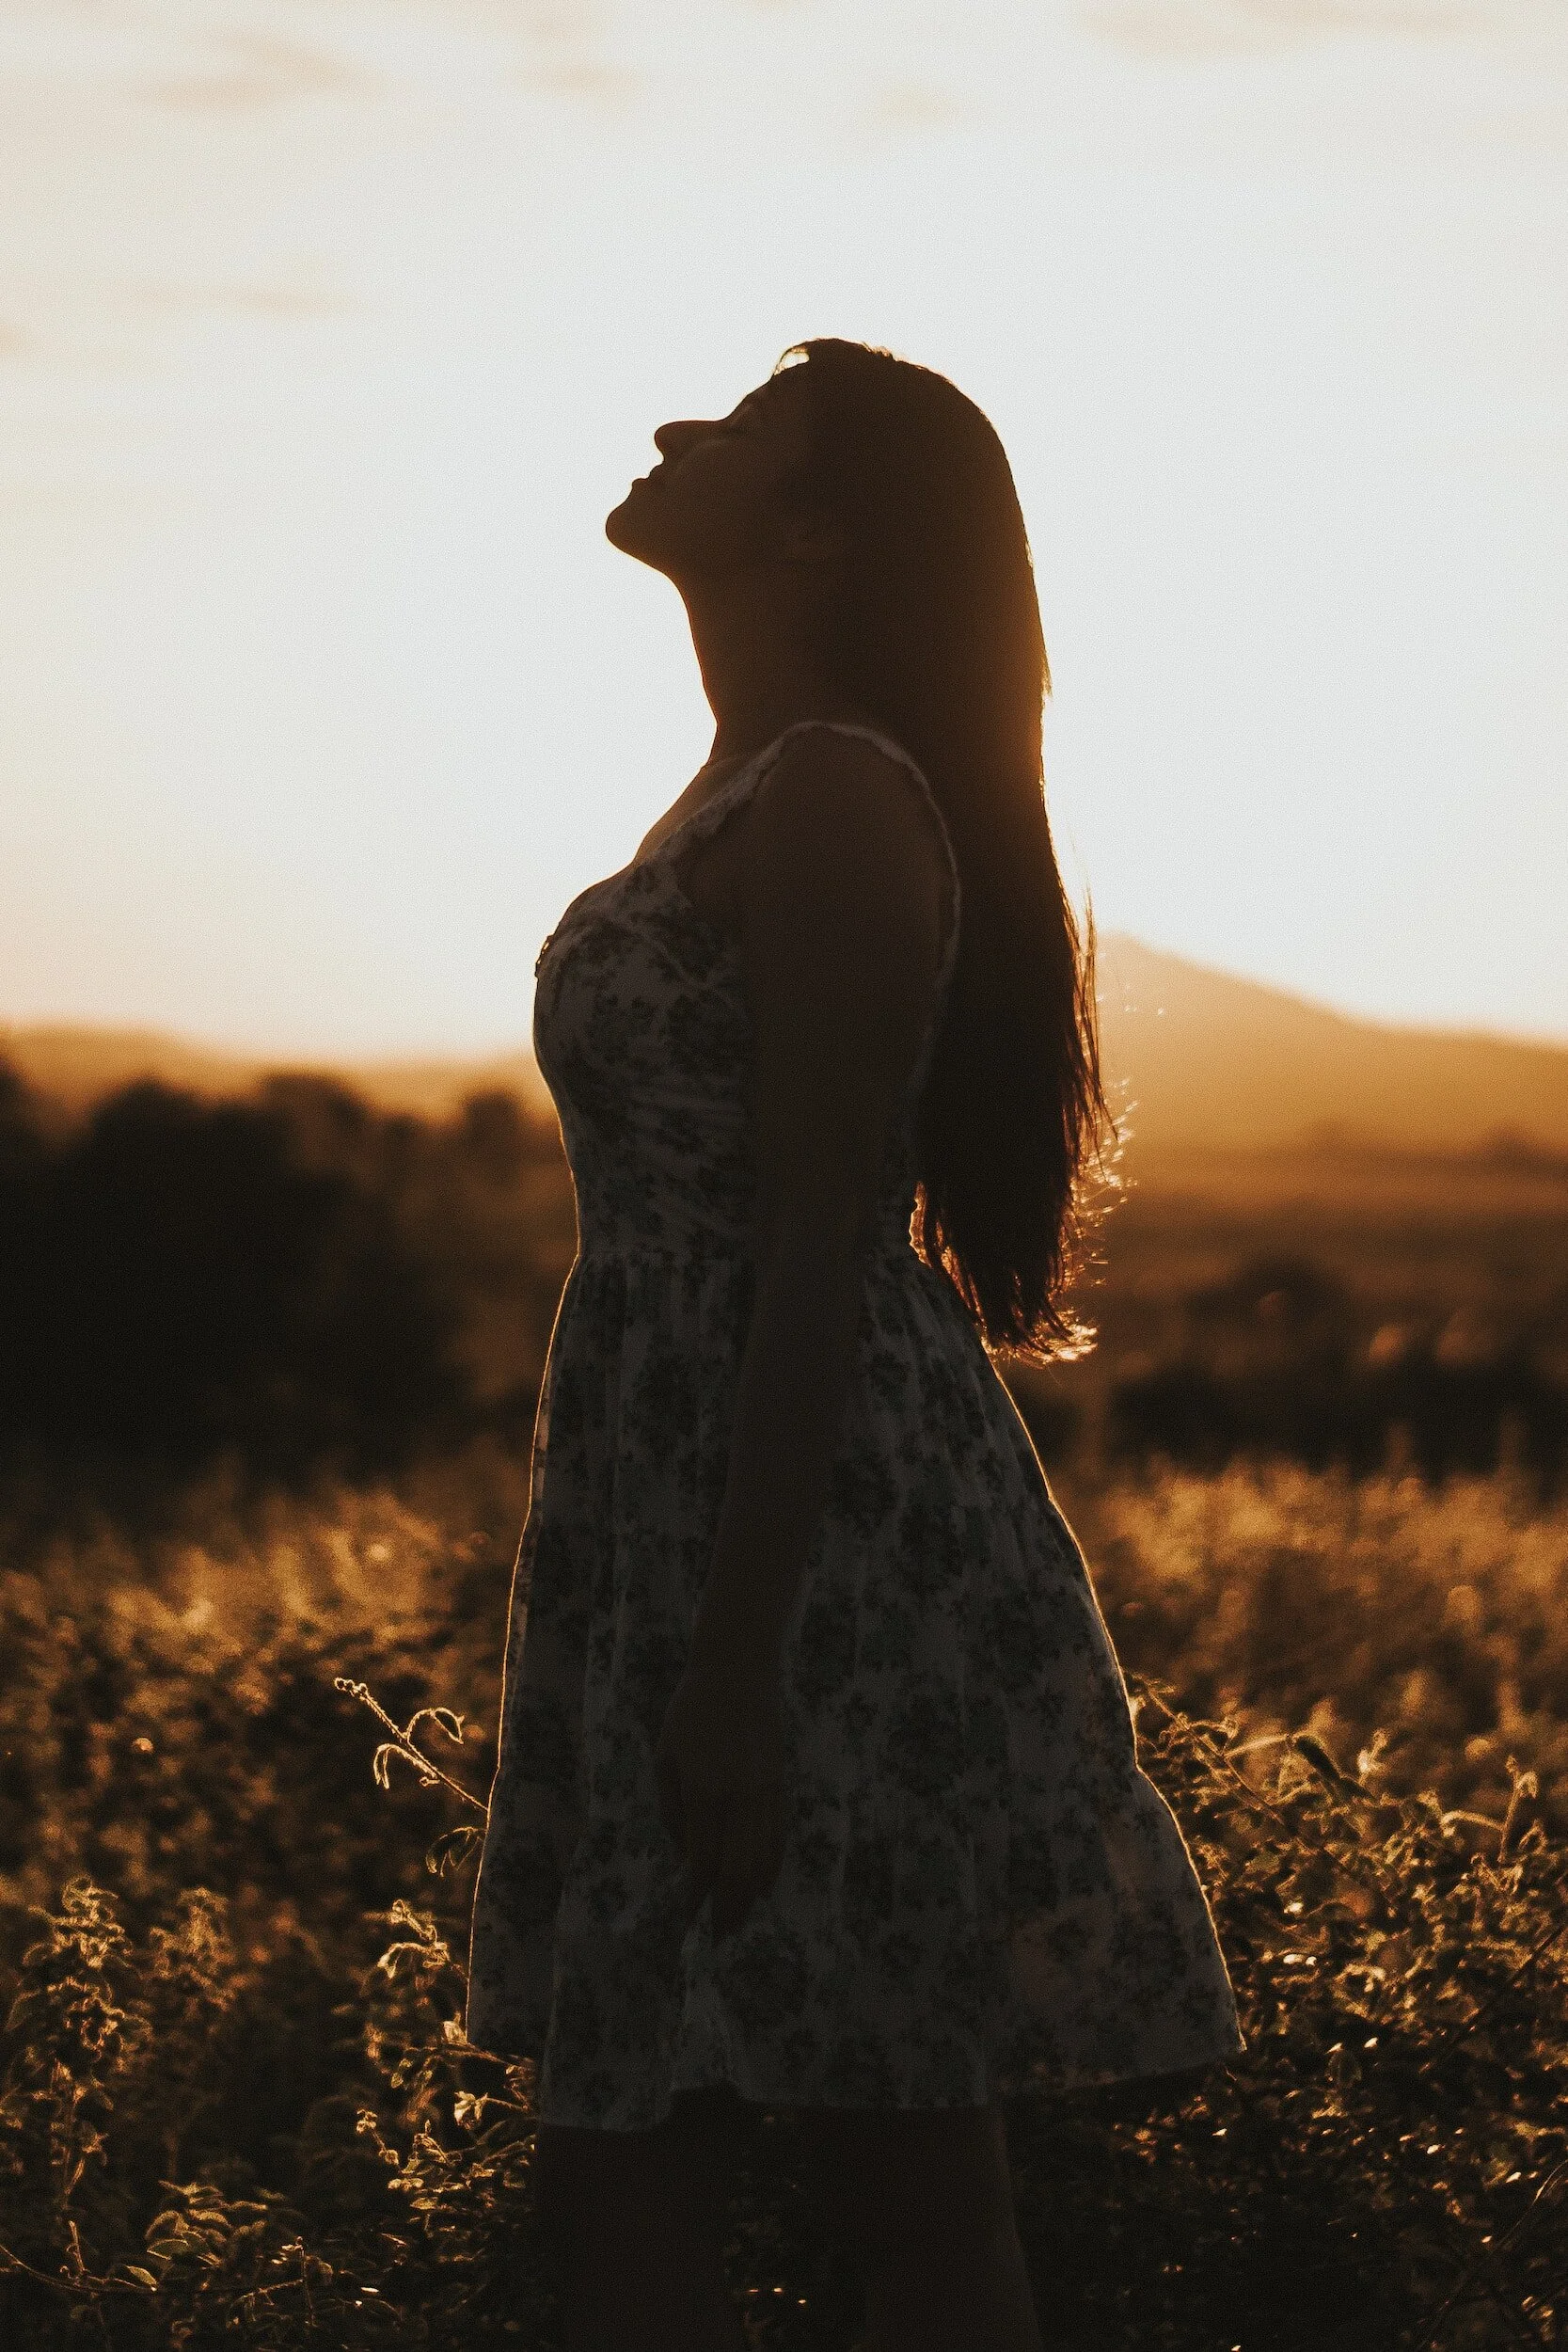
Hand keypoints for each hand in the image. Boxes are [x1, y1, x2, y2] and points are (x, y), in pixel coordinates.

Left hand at [654, 1661, 787, 1941]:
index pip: (702, 1859)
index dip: (695, 1896)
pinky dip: (771, 1867)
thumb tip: (684, 1854)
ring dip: (751, 1895)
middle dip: (728, 1907)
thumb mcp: (666, 1756)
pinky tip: (762, 1886)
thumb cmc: (691, 1712)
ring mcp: (765, 1792)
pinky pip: (779, 1836)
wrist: (738, 1672)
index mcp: (705, 1789)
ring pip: (763, 1858)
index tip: (686, 1920)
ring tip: (739, 1920)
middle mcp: (739, 1797)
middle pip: (739, 1869)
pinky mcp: (781, 1785)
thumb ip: (673, 1808)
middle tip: (717, 1936)